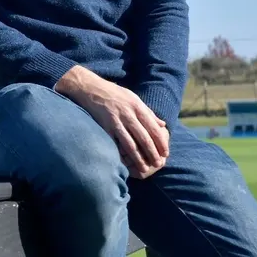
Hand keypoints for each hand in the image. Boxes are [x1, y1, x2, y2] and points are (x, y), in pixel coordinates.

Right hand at [54, 66, 169, 178]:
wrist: (90, 87)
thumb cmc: (113, 93)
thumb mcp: (133, 97)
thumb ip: (148, 112)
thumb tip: (163, 124)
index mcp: (137, 106)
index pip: (153, 128)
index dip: (161, 142)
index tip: (165, 153)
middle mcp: (128, 114)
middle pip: (144, 138)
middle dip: (153, 153)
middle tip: (158, 165)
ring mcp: (116, 121)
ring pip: (131, 143)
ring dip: (139, 158)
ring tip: (144, 169)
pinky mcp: (105, 126)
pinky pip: (115, 143)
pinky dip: (121, 154)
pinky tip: (126, 163)